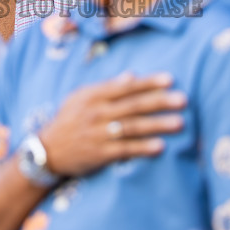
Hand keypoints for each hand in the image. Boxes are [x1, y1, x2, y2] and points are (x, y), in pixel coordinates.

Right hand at [38, 72, 185, 177]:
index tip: (170, 79)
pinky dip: (143, 148)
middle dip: (160, 102)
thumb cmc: (68, 120)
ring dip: (157, 125)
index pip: (126, 86)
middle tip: (183, 100)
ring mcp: (99, 133)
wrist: (46, 151)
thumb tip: (131, 75)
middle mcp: (97, 113)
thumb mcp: (81, 97)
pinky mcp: (100, 154)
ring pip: (133, 127)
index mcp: (94, 95)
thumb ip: (107, 87)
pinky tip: (160, 147)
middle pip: (133, 105)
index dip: (148, 82)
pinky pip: (125, 150)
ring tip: (179, 123)